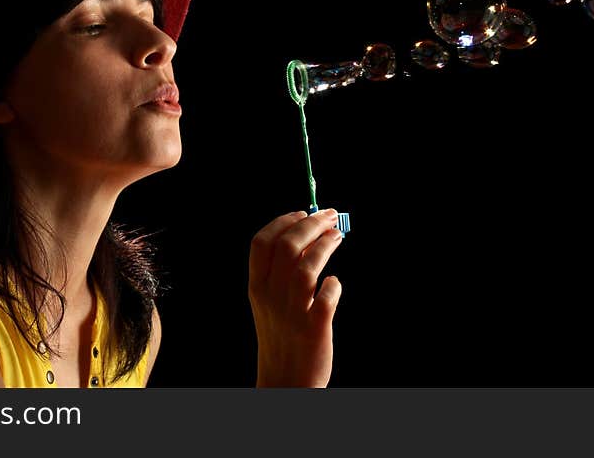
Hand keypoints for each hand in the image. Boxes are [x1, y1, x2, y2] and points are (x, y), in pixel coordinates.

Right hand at [249, 209, 342, 386]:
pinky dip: (334, 285)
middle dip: (311, 224)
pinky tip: (335, 282)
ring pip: (307, 267)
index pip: (261, 242)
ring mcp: (292, 313)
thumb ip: (280, 272)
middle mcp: (270, 297)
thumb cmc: (280, 337)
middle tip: (330, 216)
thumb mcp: (268, 303)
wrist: (284, 381)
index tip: (302, 212)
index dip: (283, 221)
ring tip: (337, 235)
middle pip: (288, 247)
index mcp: (256, 287)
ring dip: (325, 246)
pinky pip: (326, 299)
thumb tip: (306, 238)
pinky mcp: (313, 330)